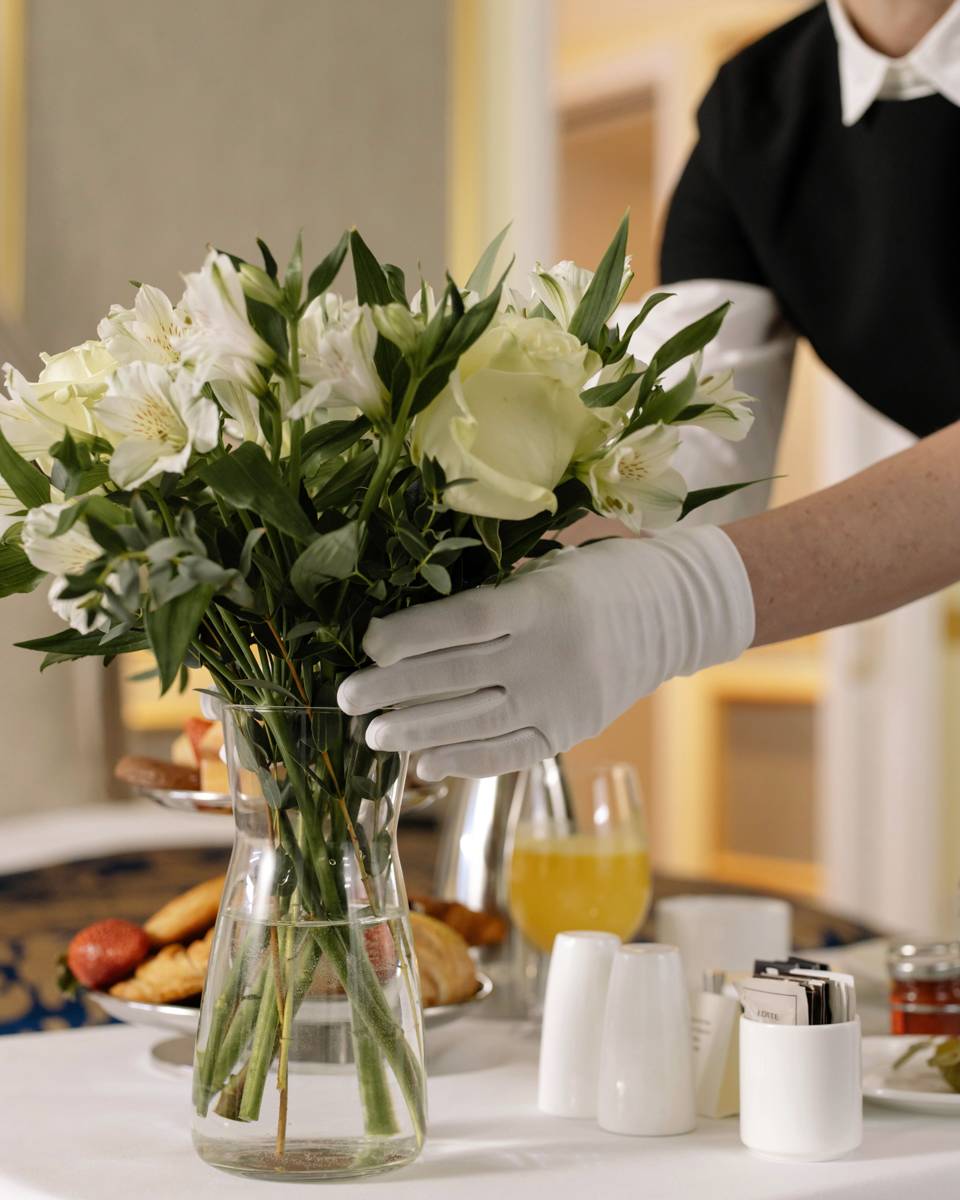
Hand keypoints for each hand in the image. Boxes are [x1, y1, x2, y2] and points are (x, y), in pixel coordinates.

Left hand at [338, 526, 754, 779]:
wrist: (671, 611)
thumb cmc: (593, 578)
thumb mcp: (543, 570)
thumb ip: (489, 599)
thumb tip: (409, 632)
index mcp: (542, 601)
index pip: (464, 624)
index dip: (412, 637)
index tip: (369, 644)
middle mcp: (552, 653)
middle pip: (460, 676)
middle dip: (397, 689)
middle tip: (348, 698)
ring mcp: (564, 697)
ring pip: (479, 720)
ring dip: (420, 730)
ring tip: (374, 736)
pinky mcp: (572, 729)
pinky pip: (512, 752)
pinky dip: (467, 761)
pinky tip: (426, 763)